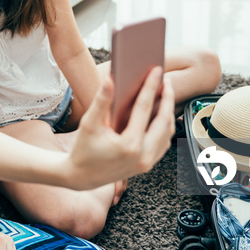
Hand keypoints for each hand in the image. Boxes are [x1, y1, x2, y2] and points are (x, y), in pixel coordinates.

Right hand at [66, 66, 174, 188]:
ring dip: (168, 112)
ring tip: (164, 94)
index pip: (144, 109)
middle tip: (165, 80)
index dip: (150, 87)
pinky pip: (164, 142)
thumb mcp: (90, 124)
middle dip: (167, 98)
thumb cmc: (83, 150)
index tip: (156, 71)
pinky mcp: (148, 164)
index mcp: (129, 145)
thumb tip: (111, 79)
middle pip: (163, 121)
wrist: (81, 177)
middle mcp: (143, 156)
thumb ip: (102, 100)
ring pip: (168, 133)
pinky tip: (160, 113)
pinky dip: (164, 126)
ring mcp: (148, 162)